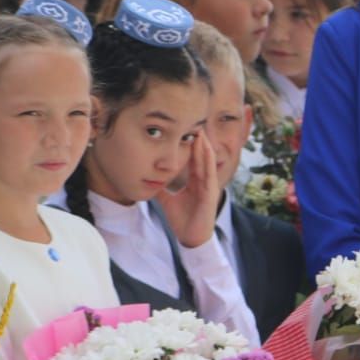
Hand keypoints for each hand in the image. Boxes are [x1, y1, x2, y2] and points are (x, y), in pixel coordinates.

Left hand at [156, 133, 219, 248]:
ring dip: (204, 146)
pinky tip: (205, 150)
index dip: (190, 145)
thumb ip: (161, 189)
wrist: (190, 237)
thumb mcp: (167, 200)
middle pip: (201, 156)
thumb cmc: (182, 219)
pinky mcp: (211, 192)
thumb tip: (147, 180)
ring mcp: (209, 185)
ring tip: (201, 131)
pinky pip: (209, 173)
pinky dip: (207, 161)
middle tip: (194, 122)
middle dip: (198, 140)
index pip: (193, 159)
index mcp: (196, 181)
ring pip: (206, 161)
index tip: (184, 129)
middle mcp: (204, 180)